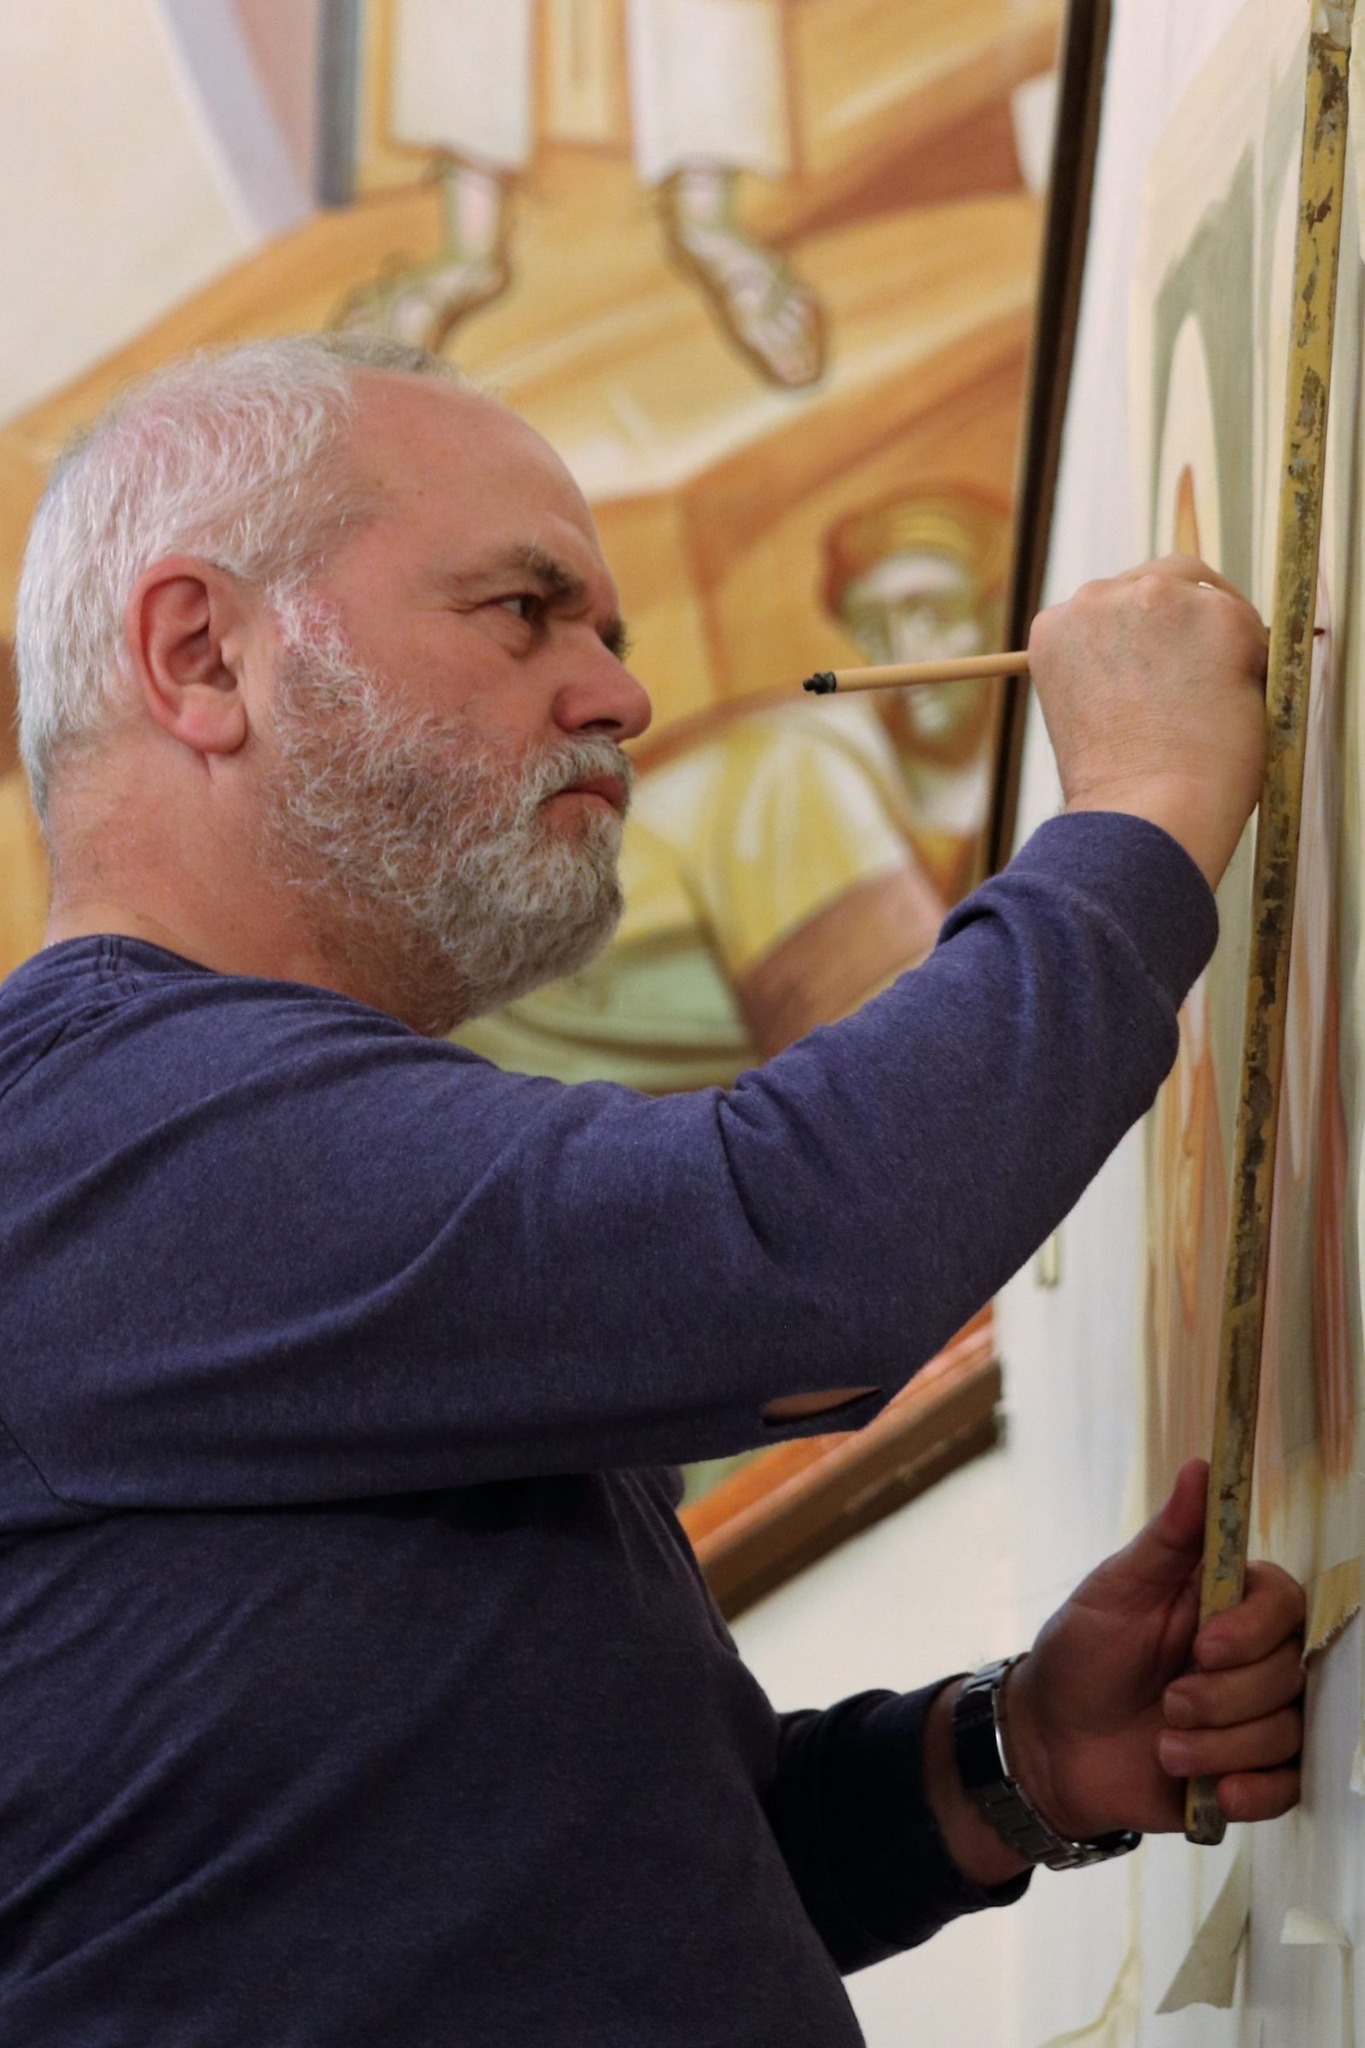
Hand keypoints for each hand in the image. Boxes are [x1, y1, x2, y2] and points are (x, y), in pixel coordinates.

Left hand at [1004, 1459, 1304, 1839]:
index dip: (1254, 1629)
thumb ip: (1167, 1538)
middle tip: (1168, 1704)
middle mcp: (1248, 1657)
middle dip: (1225, 1697)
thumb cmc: (1080, 1653)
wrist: (1051, 1743)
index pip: (1283, 1602)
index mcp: (1223, 1603)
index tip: (1205, 1647)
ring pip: (1286, 1730)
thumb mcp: (1114, 1590)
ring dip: (1222, 1746)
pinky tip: (1216, 1791)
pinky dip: (1256, 1790)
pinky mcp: (1249, 1773)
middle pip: (1289, 1671)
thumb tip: (1202, 1466)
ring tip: (1166, 1748)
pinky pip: (1288, 1786)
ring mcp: (1251, 1717)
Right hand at [1028, 557, 1268, 890]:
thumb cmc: (1117, 787)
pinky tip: (1231, 709)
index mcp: (1056, 624)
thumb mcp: (1086, 708)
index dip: (1148, 636)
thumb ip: (1110, 665)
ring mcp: (1158, 600)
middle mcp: (1097, 598)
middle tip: (1202, 681)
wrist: (1143, 816)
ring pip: (1208, 598)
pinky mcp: (1219, 616)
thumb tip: (1161, 652)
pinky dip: (1252, 665)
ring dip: (1217, 641)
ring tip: (1209, 706)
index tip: (1164, 671)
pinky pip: (1251, 628)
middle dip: (1185, 625)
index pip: (1115, 602)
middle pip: (1162, 581)